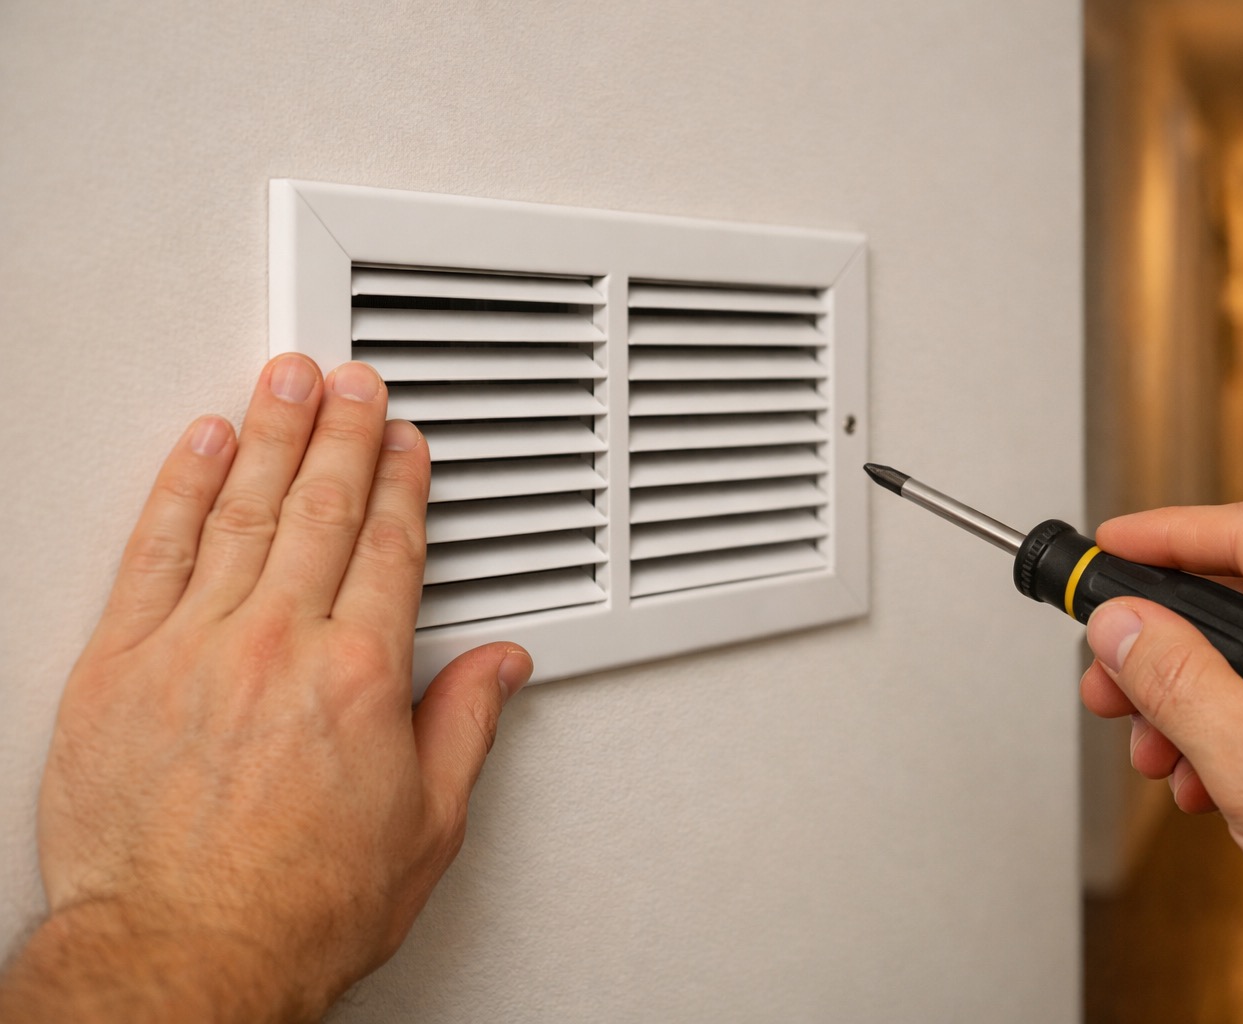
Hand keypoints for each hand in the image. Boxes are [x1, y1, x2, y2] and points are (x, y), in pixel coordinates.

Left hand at [0, 355, 530, 1022]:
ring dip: (270, 433)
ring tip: (287, 380)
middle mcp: (279, 645)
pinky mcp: (119, 666)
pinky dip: (180, 489)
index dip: (404, 484)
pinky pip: (154, 552)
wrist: (185, 957)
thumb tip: (500, 669)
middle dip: (343, 432)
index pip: (390, 547)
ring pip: (241, 510)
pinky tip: (201, 445)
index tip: (407, 445)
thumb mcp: (427, 825)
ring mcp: (195, 647)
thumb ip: (466, 727)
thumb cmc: (299, 905)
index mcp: (360, 676)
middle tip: (353, 381)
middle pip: (321, 508)